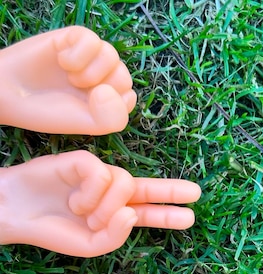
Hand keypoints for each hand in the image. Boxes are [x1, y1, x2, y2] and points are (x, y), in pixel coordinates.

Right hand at [0, 26, 135, 133]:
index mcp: (107, 100)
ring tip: (70, 79)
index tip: (89, 110)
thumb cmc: (47, 111)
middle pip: (123, 76)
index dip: (112, 105)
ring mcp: (89, 57)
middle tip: (76, 93)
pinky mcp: (73, 38)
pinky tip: (62, 62)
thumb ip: (110, 118)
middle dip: (101, 88)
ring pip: (112, 55)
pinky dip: (78, 54)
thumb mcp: (85, 125)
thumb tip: (111, 91)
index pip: (128, 97)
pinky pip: (91, 39)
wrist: (11, 94)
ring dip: (90, 72)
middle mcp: (101, 77)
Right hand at [0, 151, 200, 255]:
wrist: (18, 213)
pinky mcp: (83, 160)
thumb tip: (133, 212)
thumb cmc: (55, 230)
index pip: (147, 211)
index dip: (167, 213)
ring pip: (124, 183)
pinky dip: (92, 192)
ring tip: (85, 214)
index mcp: (115, 213)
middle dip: (170, 191)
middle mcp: (112, 192)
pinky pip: (102, 174)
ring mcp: (98, 175)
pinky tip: (76, 200)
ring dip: (107, 206)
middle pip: (147, 188)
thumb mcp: (90, 246)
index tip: (190, 216)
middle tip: (194, 193)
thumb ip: (115, 236)